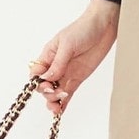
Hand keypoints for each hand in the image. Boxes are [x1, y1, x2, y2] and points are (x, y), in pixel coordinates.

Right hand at [28, 0, 119, 115]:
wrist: (103, 26)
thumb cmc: (83, 29)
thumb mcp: (68, 44)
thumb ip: (58, 63)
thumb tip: (47, 78)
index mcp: (48, 56)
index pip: (36, 74)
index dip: (37, 83)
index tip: (46, 85)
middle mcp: (55, 66)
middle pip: (44, 85)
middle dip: (47, 93)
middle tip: (57, 93)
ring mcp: (67, 73)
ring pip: (55, 91)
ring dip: (54, 101)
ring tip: (57, 108)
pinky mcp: (78, 78)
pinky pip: (68, 93)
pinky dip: (64, 102)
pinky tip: (61, 111)